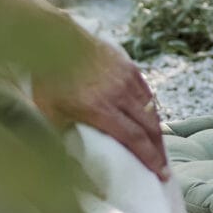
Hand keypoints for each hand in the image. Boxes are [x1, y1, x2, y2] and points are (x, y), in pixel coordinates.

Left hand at [44, 36, 164, 173]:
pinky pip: (147, 94)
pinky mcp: (129, 67)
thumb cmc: (49, 79)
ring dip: (157, 133)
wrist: (56, 38)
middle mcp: (119, 94)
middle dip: (160, 151)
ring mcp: (126, 78)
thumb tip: (73, 165)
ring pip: (152, 110)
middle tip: (164, 169)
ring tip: (159, 149)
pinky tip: (150, 121)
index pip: (134, 138)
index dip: (150, 158)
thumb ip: (65, 139)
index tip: (160, 174)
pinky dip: (152, 111)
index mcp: (100, 108)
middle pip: (149, 127)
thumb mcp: (49, 113)